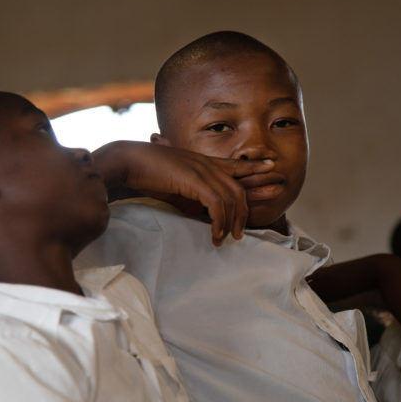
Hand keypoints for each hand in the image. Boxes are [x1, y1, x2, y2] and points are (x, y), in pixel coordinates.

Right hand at [93, 141, 274, 245]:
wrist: (127, 162)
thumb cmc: (146, 174)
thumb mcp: (175, 185)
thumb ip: (193, 196)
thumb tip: (203, 214)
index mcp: (203, 163)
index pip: (236, 165)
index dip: (255, 167)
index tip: (273, 168)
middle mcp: (207, 164)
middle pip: (239, 187)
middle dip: (248, 208)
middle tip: (242, 233)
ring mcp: (202, 170)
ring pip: (230, 199)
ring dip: (231, 223)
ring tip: (226, 239)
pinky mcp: (194, 180)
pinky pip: (217, 204)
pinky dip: (219, 223)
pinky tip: (215, 235)